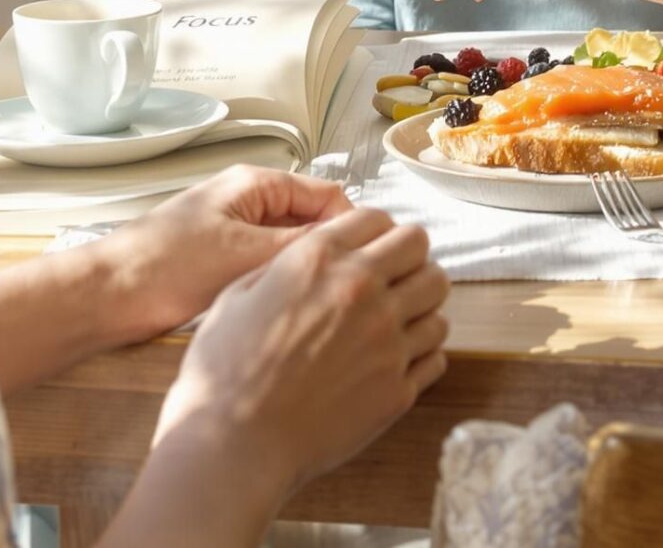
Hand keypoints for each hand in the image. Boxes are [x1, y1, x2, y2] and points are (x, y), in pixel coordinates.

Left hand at [103, 165, 350, 338]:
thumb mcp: (244, 255)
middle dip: (334, 252)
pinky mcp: (225, 264)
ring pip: (293, 249)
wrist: (105, 297)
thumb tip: (354, 245)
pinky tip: (293, 311)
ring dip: (308, 272)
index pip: (329, 195)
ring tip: (326, 304)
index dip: (354, 228)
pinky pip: (270, 269)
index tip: (371, 265)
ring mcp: (237, 233)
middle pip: (314, 221)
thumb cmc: (163, 267)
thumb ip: (301, 246)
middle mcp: (249, 202)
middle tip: (352, 291)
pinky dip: (284, 285)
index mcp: (255, 185)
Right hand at [152, 208, 449, 500]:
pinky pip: (436, 354)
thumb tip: (310, 255)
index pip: (379, 218)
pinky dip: (422, 351)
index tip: (371, 246)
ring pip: (437, 299)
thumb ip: (283, 265)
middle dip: (407, 256)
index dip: (375, 230)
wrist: (234, 444)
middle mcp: (362, 291)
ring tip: (396, 319)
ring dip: (420, 303)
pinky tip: (396, 358)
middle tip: (392, 275)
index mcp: (320, 260)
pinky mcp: (398, 388)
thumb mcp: (237, 294)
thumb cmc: (224, 372)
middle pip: (420, 248)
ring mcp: (387, 341)